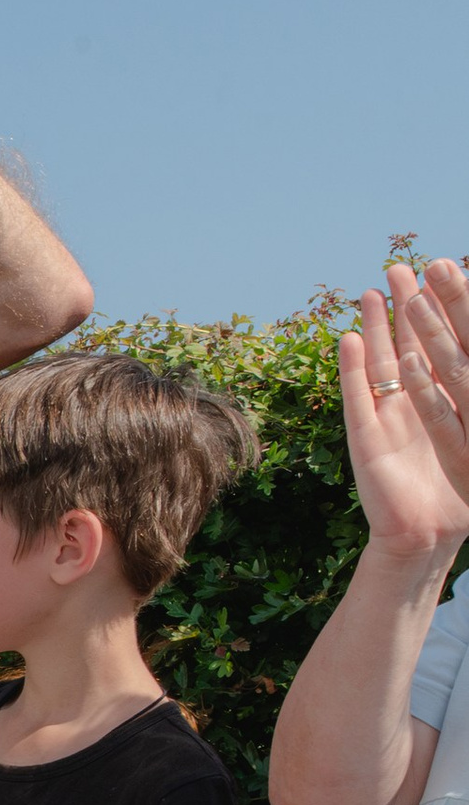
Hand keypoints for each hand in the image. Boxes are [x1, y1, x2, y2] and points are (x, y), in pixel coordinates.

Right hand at [344, 264, 468, 538]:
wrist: (430, 536)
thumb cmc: (458, 496)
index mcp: (442, 403)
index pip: (444, 348)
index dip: (442, 312)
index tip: (444, 275)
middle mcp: (412, 405)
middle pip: (409, 347)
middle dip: (407, 308)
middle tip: (403, 268)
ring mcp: (386, 419)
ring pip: (380, 364)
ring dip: (375, 329)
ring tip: (373, 293)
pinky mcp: (366, 440)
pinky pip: (358, 399)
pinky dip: (352, 369)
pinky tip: (347, 339)